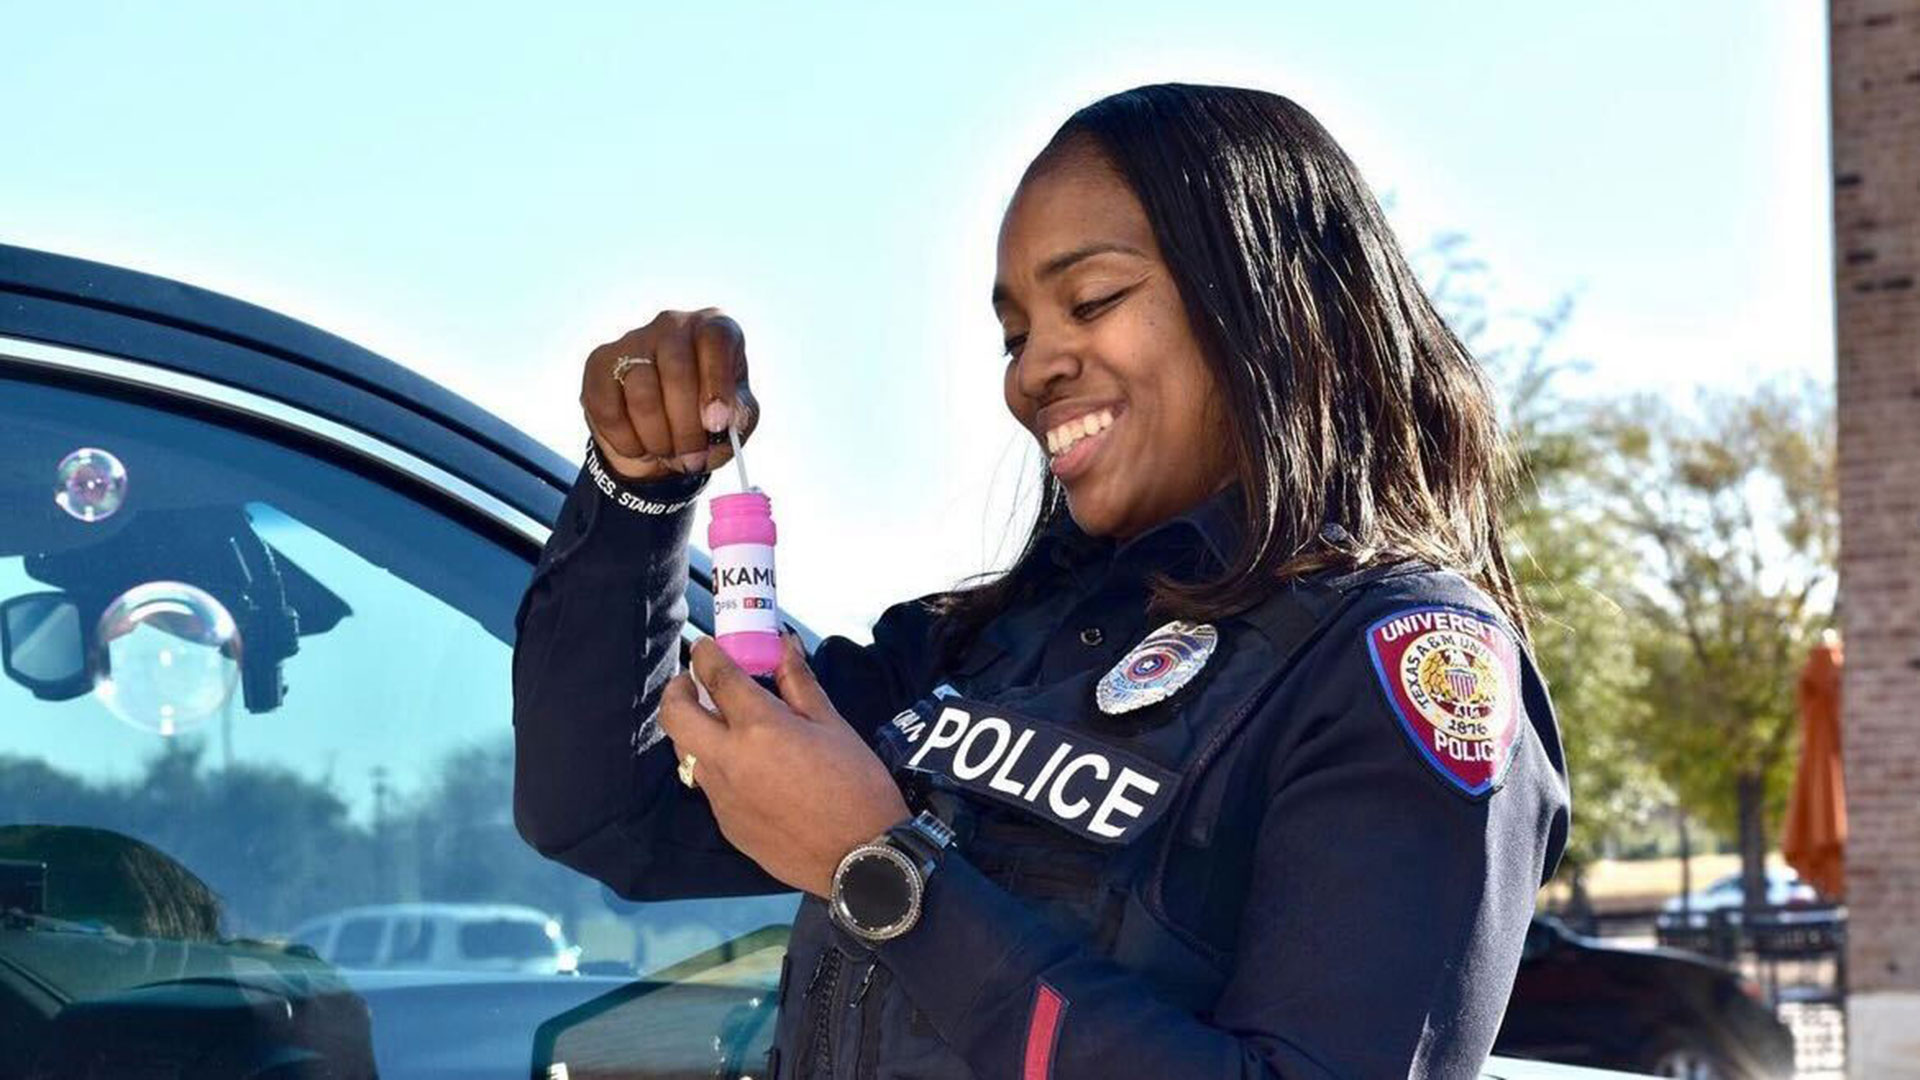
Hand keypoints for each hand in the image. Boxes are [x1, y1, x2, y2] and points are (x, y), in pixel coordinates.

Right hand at [580, 308, 761, 481]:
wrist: (664, 435)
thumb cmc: (707, 418)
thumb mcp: (737, 419)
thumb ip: (738, 416)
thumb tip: (721, 419)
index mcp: (713, 328)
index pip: (715, 340)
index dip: (716, 383)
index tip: (716, 424)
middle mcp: (673, 325)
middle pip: (676, 370)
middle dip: (686, 426)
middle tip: (692, 457)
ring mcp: (633, 340)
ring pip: (642, 391)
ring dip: (657, 436)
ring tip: (666, 452)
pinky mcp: (600, 364)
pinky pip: (608, 408)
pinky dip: (626, 440)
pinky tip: (639, 448)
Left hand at [660, 635, 909, 896]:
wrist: (861, 859)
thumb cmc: (857, 784)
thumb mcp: (833, 725)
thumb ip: (799, 684)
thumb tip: (783, 647)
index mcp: (760, 728)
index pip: (717, 678)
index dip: (706, 654)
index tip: (704, 645)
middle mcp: (728, 760)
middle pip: (676, 715)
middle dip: (677, 689)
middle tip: (694, 682)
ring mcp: (721, 796)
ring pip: (686, 752)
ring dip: (693, 730)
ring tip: (718, 723)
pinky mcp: (726, 824)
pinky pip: (709, 785)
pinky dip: (717, 765)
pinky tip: (746, 769)